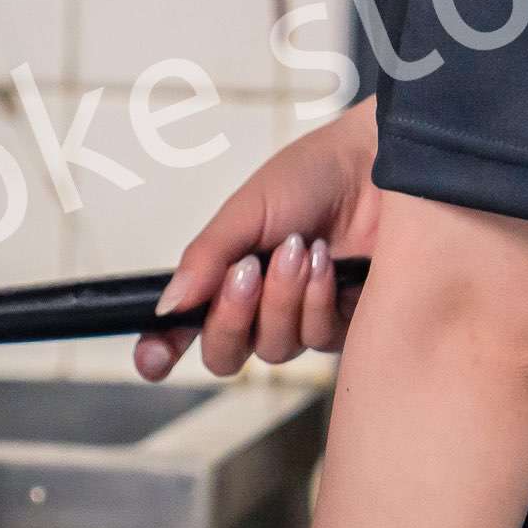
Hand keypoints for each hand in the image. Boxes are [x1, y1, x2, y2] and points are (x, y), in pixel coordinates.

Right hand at [143, 103, 377, 381]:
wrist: (375, 167)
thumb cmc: (310, 177)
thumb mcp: (246, 211)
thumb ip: (206, 257)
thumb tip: (168, 305)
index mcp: (224, 278)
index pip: (183, 329)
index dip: (162, 350)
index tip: (152, 360)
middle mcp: (258, 307)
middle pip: (225, 354)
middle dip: (232, 316)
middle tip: (248, 270)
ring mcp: (301, 320)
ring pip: (274, 349)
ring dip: (283, 298)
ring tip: (301, 249)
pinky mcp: (346, 326)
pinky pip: (319, 340)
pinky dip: (318, 299)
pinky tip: (328, 262)